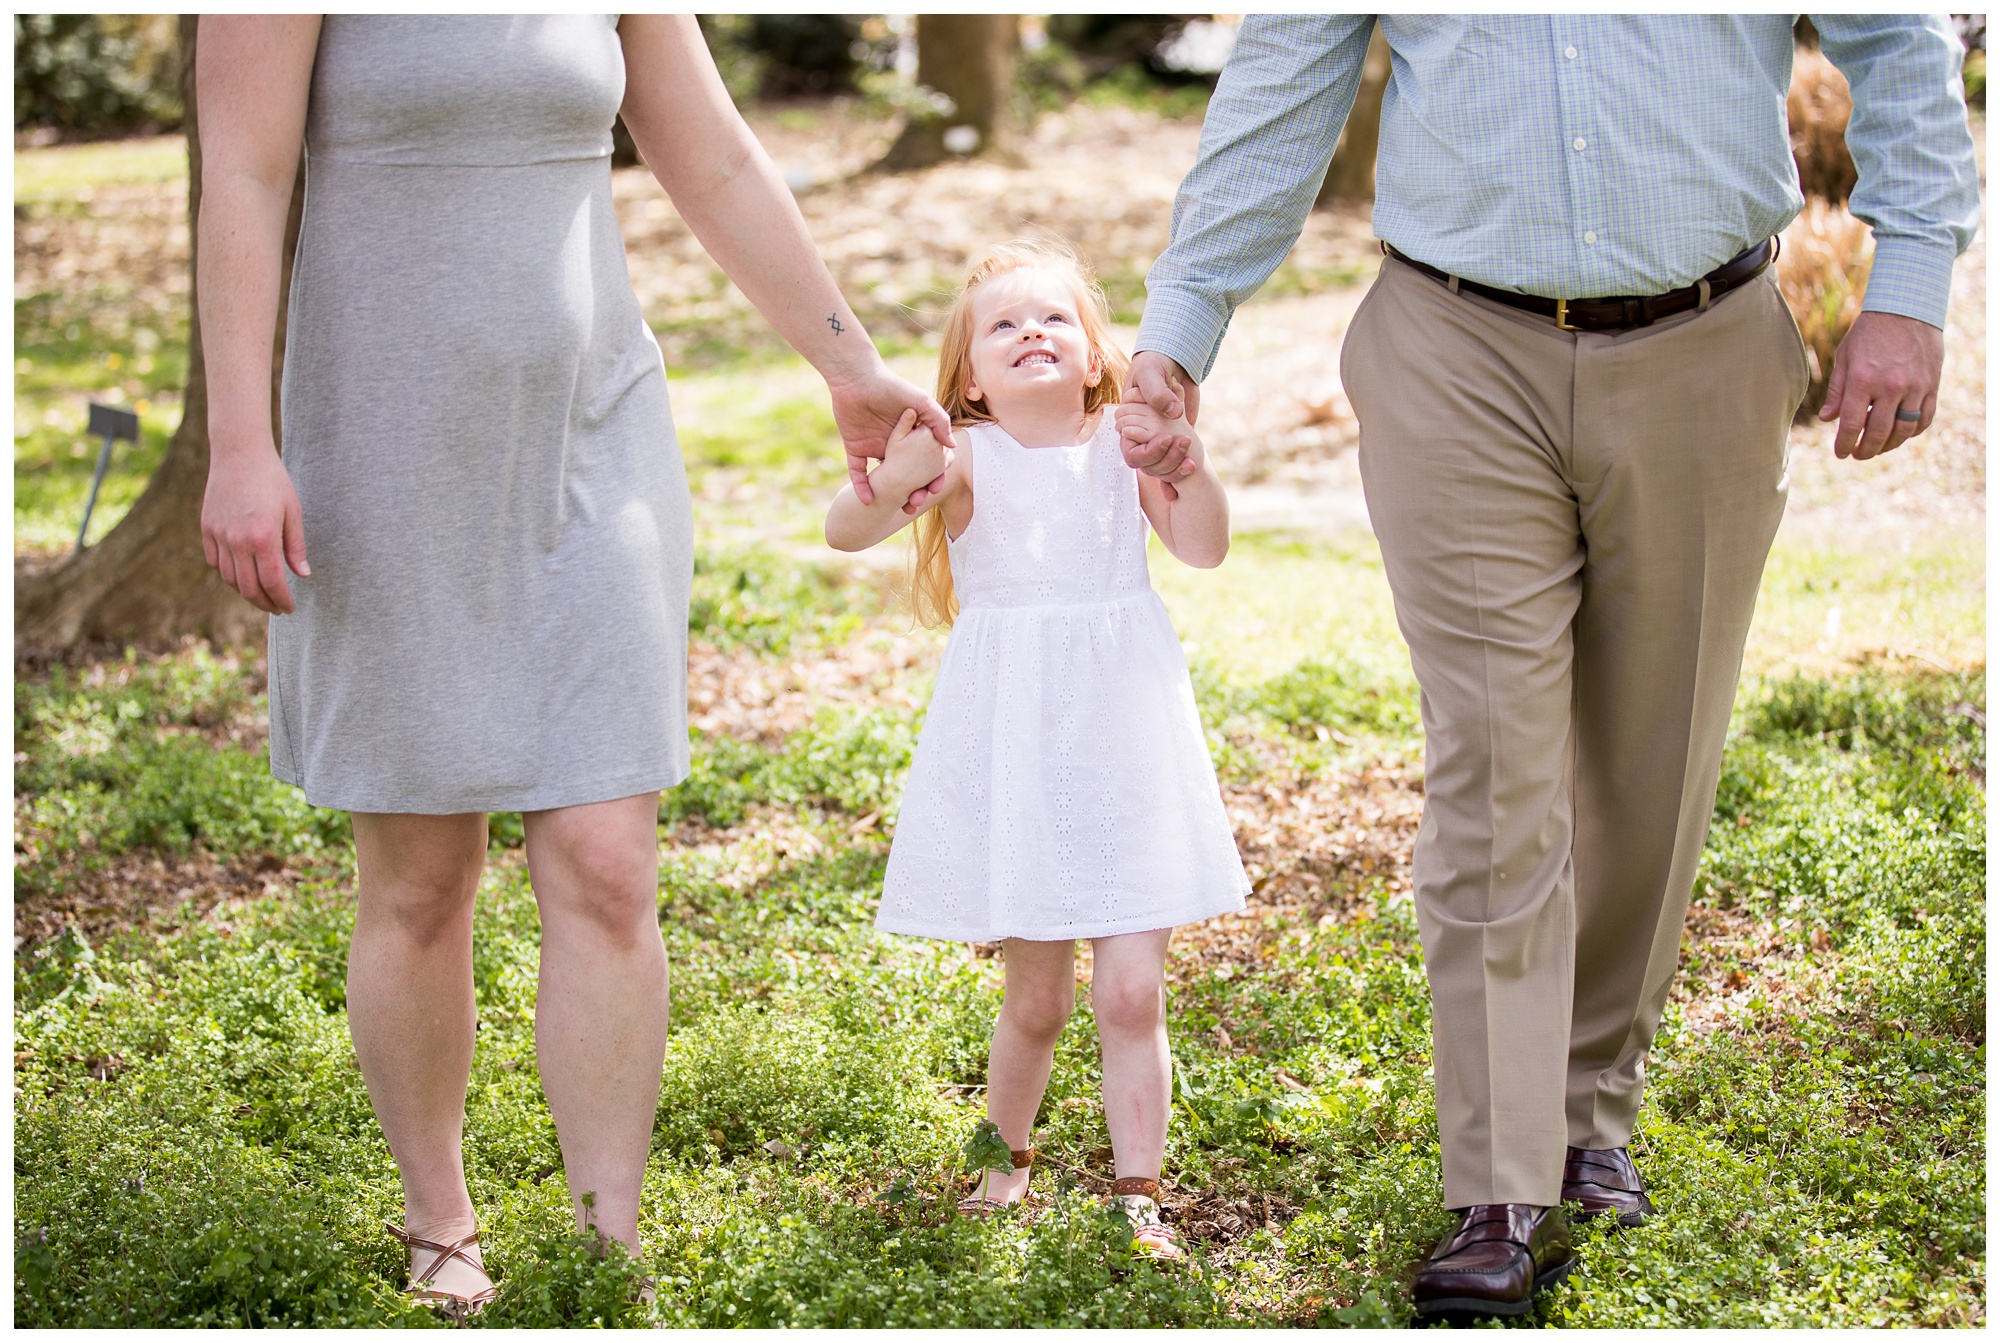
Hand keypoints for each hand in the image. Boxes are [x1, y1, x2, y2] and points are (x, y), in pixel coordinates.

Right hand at [201, 441, 308, 614]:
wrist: (239, 453)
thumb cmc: (272, 480)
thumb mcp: (293, 511)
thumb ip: (296, 546)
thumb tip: (302, 575)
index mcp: (263, 537)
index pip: (272, 582)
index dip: (281, 600)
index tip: (289, 608)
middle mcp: (237, 541)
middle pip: (248, 588)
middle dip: (264, 603)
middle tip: (277, 607)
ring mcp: (218, 535)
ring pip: (229, 578)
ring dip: (246, 592)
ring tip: (261, 594)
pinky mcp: (206, 528)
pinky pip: (215, 562)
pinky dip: (228, 574)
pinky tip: (242, 574)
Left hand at [827, 365, 953, 506]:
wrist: (856, 379)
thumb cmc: (891, 386)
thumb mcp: (920, 401)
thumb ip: (938, 421)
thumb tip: (952, 447)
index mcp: (912, 436)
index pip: (925, 461)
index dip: (932, 476)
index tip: (935, 489)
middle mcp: (895, 445)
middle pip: (906, 475)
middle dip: (913, 491)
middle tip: (915, 503)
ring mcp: (875, 448)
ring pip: (884, 478)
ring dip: (890, 495)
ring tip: (897, 507)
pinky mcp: (855, 449)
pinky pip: (858, 473)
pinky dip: (861, 487)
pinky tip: (867, 500)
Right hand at [1120, 352, 1200, 499]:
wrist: (1173, 361)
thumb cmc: (1153, 364)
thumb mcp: (1151, 374)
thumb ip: (1158, 393)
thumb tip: (1173, 413)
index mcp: (1129, 424)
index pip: (1131, 452)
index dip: (1147, 452)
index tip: (1166, 439)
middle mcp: (1143, 436)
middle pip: (1148, 464)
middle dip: (1166, 459)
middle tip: (1184, 442)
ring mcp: (1159, 438)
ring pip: (1162, 466)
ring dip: (1176, 464)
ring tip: (1190, 451)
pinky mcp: (1176, 438)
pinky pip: (1176, 460)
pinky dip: (1183, 467)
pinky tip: (1192, 464)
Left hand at [1818, 310, 1943, 460]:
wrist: (1907, 309)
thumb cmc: (1869, 333)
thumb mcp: (1845, 358)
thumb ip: (1837, 391)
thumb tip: (1828, 419)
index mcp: (1863, 380)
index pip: (1852, 425)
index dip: (1844, 444)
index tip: (1840, 453)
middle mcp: (1891, 387)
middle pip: (1878, 433)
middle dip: (1865, 450)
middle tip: (1858, 455)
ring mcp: (1915, 387)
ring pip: (1904, 431)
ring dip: (1889, 446)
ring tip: (1877, 449)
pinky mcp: (1932, 385)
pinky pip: (1925, 418)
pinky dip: (1913, 432)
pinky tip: (1901, 434)